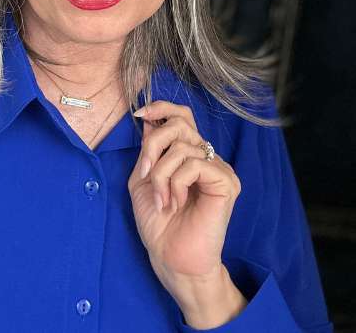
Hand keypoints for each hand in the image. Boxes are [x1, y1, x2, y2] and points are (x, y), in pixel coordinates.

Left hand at [128, 100, 241, 279]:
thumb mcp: (143, 179)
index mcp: (188, 154)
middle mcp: (206, 156)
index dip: (161, 107)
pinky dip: (176, 183)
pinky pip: (194, 164)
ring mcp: (218, 167)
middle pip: (179, 123)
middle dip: (153, 144)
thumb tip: (148, 120)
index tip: (139, 115)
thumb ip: (148, 150)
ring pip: (181, 146)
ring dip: (161, 174)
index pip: (182, 114)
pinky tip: (176, 203)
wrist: (171, 258)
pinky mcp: (226, 181)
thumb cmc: (158, 224)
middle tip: (145, 172)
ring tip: (162, 200)